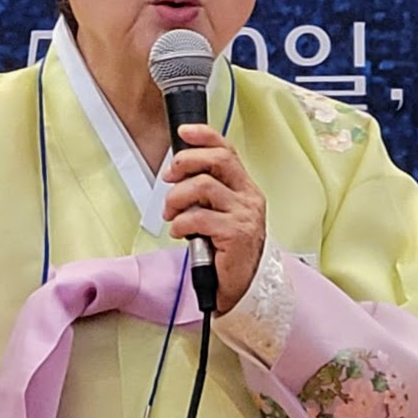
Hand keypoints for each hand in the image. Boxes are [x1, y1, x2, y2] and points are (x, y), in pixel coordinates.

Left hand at [162, 124, 265, 313]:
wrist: (243, 285)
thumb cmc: (226, 248)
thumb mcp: (219, 212)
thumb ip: (205, 191)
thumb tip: (177, 171)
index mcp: (244, 187)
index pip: (227, 150)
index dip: (204, 136)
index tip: (183, 132)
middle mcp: (248, 197)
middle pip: (216, 161)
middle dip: (185, 163)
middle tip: (169, 178)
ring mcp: (244, 214)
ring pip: (202, 186)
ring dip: (176, 198)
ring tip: (171, 214)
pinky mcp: (235, 234)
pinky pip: (197, 217)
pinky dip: (180, 223)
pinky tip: (179, 232)